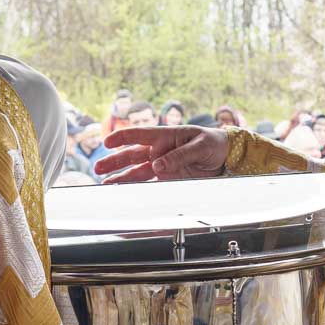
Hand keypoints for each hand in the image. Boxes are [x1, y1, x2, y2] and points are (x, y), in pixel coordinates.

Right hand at [95, 123, 229, 182]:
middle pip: (132, 154)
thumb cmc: (213, 143)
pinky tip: (122, 189)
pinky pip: (147, 181)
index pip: (139, 135)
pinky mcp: (167, 176)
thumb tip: (157, 165)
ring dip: (120, 176)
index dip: (122, 137)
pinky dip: (134, 186)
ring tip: (105, 182)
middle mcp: (160, 149)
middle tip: (99, 167)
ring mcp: (162, 164)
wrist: (225, 156)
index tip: (108, 142)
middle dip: (114, 161)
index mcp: (166, 135)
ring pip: (136, 170)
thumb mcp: (200, 146)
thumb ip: (179, 155)